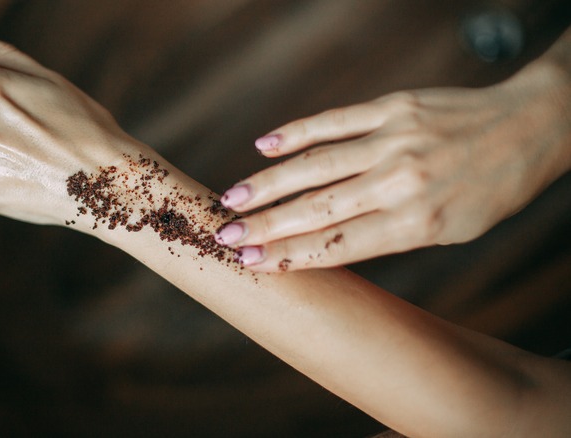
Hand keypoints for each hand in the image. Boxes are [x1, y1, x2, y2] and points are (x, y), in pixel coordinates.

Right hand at [216, 66, 570, 271]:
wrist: (531, 126)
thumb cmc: (490, 190)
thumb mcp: (451, 230)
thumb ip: (391, 235)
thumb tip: (327, 242)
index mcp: (418, 222)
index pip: (338, 244)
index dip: (289, 255)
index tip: (251, 263)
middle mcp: (401, 181)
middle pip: (318, 208)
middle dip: (266, 226)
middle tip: (225, 237)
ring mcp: (395, 139)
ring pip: (317, 165)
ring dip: (269, 183)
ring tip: (233, 199)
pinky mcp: (393, 107)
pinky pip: (336, 120)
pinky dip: (297, 132)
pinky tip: (265, 145)